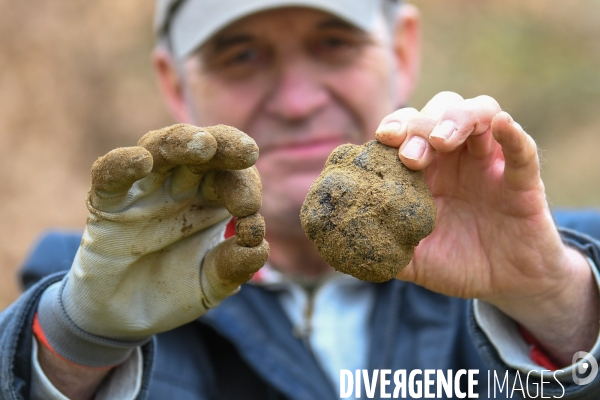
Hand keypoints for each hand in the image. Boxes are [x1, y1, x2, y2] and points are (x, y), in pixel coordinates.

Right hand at [61, 124, 268, 339]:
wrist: (122, 318)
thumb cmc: (172, 291)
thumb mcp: (210, 286)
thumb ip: (232, 268)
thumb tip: (258, 248)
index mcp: (211, 201)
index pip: (234, 176)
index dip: (246, 187)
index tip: (250, 212)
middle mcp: (180, 188)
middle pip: (203, 152)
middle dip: (225, 146)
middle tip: (247, 151)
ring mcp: (143, 192)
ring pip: (160, 150)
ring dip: (181, 143)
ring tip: (203, 144)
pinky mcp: (107, 205)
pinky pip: (109, 176)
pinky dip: (122, 164)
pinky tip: (141, 161)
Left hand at [376, 92, 598, 363]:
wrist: (505, 283)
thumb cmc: (456, 262)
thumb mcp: (412, 259)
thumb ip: (382, 246)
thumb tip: (339, 246)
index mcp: (426, 169)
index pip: (406, 131)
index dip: (393, 128)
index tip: (379, 139)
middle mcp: (456, 156)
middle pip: (437, 113)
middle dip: (418, 127)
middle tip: (408, 155)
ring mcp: (490, 162)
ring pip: (478, 114)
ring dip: (456, 119)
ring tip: (440, 141)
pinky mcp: (523, 180)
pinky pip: (522, 149)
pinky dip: (512, 134)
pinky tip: (503, 127)